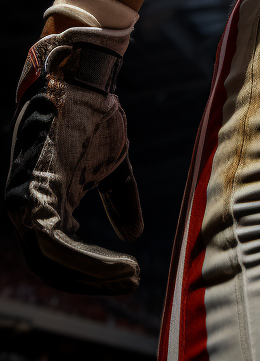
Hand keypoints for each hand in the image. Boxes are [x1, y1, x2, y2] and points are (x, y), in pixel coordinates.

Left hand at [6, 27, 142, 294]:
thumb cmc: (94, 114)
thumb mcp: (112, 164)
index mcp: (44, 202)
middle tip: (130, 283)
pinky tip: (114, 261)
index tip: (128, 278)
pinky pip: (52, 241)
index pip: (56, 256)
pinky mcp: (32, 190)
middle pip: (50, 266)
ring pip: (49, 260)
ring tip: (126, 275)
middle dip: (92, 281)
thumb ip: (118, 198)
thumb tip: (133, 234)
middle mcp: (27, 206)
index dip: (91, 272)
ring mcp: (25, 199)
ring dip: (90, 274)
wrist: (83, 76)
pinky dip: (83, 258)